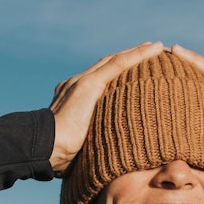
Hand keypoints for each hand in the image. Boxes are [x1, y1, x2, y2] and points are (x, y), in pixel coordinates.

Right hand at [48, 41, 165, 174]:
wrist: (47, 148)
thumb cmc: (62, 155)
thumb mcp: (81, 145)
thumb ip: (92, 141)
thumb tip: (104, 156)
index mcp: (73, 97)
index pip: (100, 79)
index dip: (119, 72)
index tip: (135, 69)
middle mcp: (76, 83)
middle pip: (108, 65)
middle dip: (129, 57)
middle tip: (150, 50)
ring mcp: (82, 81)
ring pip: (115, 60)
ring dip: (137, 52)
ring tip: (156, 47)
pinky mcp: (89, 84)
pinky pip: (118, 64)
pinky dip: (137, 55)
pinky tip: (153, 49)